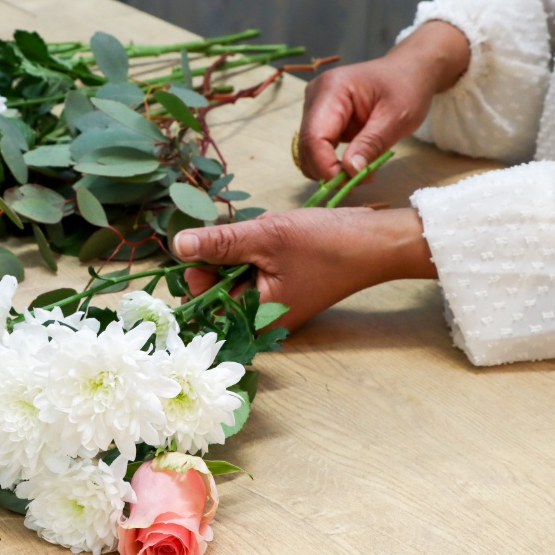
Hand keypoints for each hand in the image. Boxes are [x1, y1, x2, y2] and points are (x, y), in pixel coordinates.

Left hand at [174, 208, 437, 331]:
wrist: (377, 243)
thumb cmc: (327, 244)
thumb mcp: (266, 237)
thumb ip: (219, 243)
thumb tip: (177, 246)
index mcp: (256, 319)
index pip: (204, 304)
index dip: (198, 273)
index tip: (210, 244)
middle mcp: (262, 320)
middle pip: (217, 288)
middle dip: (227, 255)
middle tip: (253, 236)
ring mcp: (273, 306)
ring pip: (235, 274)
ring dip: (245, 248)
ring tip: (272, 234)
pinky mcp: (283, 290)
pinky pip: (255, 270)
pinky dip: (260, 250)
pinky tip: (280, 237)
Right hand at [298, 20, 470, 180]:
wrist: (409, 70)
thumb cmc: (407, 86)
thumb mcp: (398, 117)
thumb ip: (372, 144)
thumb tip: (350, 172)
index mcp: (331, 89)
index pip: (314, 136)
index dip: (324, 165)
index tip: (348, 182)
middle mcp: (315, 97)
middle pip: (307, 145)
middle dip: (327, 170)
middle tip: (358, 182)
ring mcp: (315, 108)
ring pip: (309, 151)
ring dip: (330, 169)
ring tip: (362, 173)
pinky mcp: (320, 119)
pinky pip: (318, 148)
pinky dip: (334, 163)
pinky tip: (356, 163)